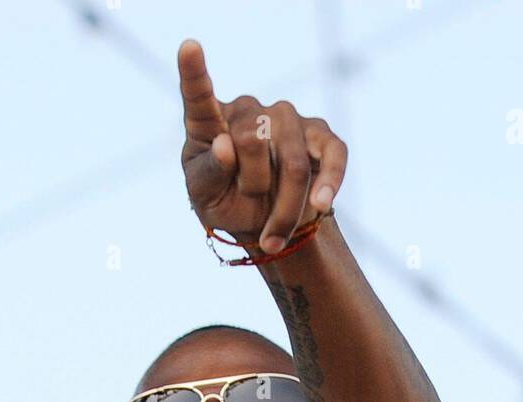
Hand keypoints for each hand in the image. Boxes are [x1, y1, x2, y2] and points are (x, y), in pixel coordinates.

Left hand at [178, 38, 346, 253]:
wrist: (264, 222)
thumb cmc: (226, 201)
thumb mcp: (205, 197)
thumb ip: (209, 173)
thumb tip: (227, 145)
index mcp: (210, 123)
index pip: (199, 97)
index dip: (194, 74)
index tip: (189, 48)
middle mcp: (249, 111)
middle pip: (254, 141)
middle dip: (253, 187)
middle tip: (248, 204)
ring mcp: (287, 119)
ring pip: (293, 164)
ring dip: (284, 208)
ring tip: (273, 233)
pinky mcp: (320, 136)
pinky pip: (333, 154)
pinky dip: (328, 183)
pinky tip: (321, 203)